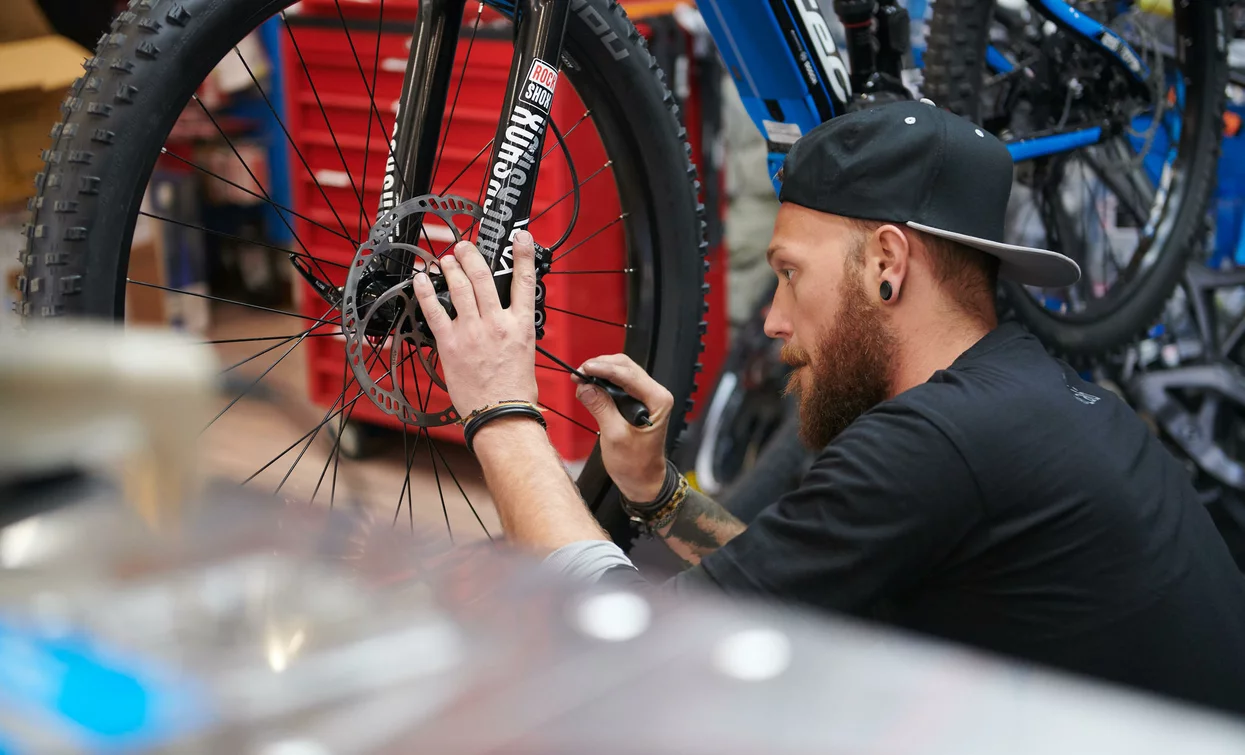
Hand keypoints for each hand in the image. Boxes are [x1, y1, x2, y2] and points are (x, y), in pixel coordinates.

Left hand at [411, 231, 538, 418]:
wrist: (501, 416)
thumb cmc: (514, 392)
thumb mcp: (525, 353)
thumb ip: (512, 330)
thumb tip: (502, 317)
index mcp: (520, 326)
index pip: (525, 282)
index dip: (523, 255)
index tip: (520, 238)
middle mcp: (497, 324)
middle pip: (484, 278)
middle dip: (472, 256)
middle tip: (464, 247)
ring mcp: (473, 332)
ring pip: (460, 288)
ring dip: (450, 268)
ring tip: (446, 259)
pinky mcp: (451, 344)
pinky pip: (435, 311)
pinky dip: (425, 292)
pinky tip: (421, 280)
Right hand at [574, 354, 673, 501]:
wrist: (643, 480)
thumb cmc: (636, 464)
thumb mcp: (614, 436)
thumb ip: (601, 408)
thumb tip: (586, 387)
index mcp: (658, 400)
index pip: (628, 375)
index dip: (603, 369)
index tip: (583, 369)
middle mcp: (655, 394)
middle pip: (626, 367)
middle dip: (600, 367)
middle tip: (578, 374)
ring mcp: (646, 396)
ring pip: (622, 372)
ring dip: (600, 372)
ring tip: (581, 379)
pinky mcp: (637, 401)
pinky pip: (619, 383)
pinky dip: (603, 381)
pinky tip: (590, 386)